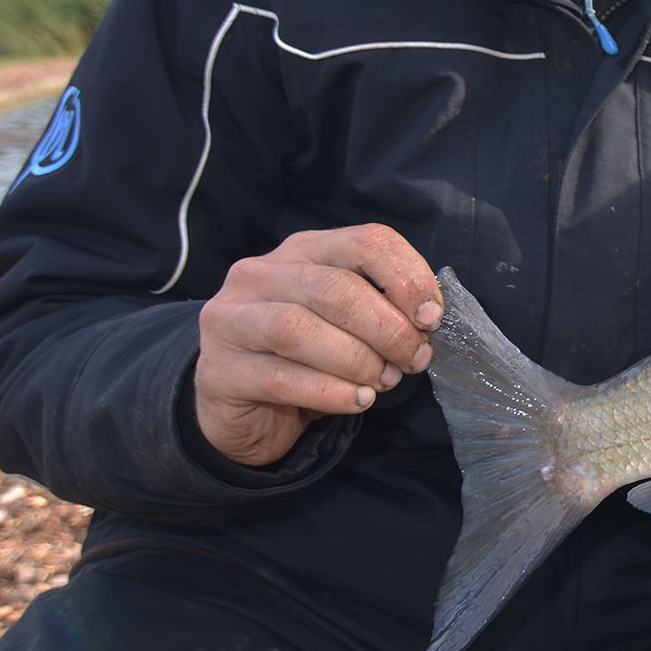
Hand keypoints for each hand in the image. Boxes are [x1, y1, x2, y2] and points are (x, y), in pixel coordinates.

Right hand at [194, 224, 441, 465]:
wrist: (243, 408)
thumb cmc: (308, 358)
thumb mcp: (349, 322)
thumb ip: (383, 309)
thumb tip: (426, 320)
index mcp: (302, 251)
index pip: (365, 242)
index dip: (407, 277)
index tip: (432, 319)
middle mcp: (259, 275)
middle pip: (336, 288)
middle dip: (388, 328)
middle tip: (414, 359)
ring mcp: (230, 320)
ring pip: (301, 329)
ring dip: (358, 360)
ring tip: (383, 381)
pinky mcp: (218, 371)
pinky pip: (281, 378)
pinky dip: (332, 392)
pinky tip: (357, 401)